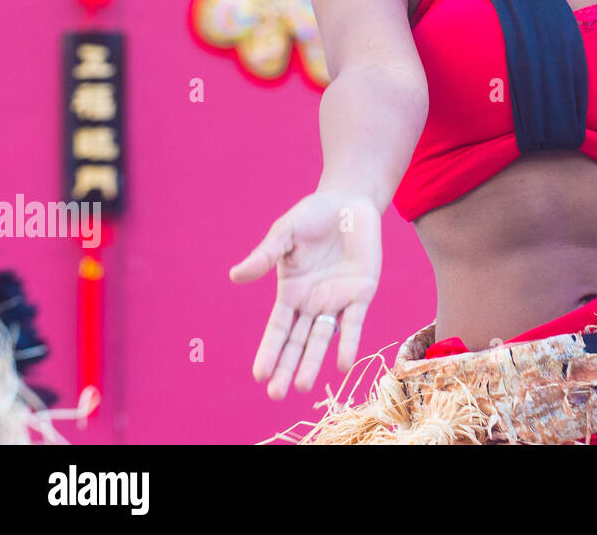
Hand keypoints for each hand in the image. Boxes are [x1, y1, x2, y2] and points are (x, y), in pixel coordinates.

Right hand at [229, 190, 381, 398]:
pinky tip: (342, 363)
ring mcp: (337, 300)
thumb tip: (235, 276)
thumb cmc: (312, 217)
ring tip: (304, 386)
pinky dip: (348, 342)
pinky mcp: (361, 292)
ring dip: (313, 361)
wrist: (349, 201)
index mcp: (291, 292)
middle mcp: (312, 303)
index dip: (269, 352)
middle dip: (287, 368)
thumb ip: (265, 255)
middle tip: (276, 395)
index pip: (278, 330)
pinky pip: (354, 322)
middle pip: (297, 342)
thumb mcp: (285, 234)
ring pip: (323, 338)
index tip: (259, 375)